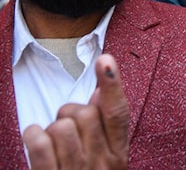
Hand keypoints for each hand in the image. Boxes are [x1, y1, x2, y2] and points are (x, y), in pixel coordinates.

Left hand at [23, 54, 129, 168]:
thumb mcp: (108, 161)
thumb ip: (107, 127)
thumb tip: (102, 91)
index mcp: (118, 154)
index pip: (118, 113)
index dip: (112, 84)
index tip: (105, 59)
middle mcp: (101, 163)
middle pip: (85, 113)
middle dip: (70, 111)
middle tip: (67, 125)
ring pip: (61, 125)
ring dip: (51, 127)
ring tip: (53, 141)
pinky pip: (39, 144)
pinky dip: (33, 135)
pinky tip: (34, 137)